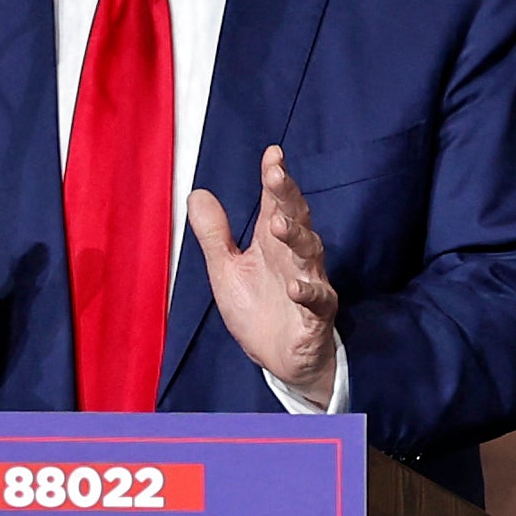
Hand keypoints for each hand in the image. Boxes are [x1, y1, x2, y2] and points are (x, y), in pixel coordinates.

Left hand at [190, 147, 339, 405]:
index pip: (277, 203)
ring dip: (297, 238)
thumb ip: (214, 234)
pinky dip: (308, 292)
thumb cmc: (259, 311)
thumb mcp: (226, 271)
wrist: (281, 361)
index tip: (272, 154)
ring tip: (280, 226)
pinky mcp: (316, 316)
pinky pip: (317, 300)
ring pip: (310, 254)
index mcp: (273, 243)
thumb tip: (198, 192)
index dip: (275, 178)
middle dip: (288, 197)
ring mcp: (311, 283)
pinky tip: (295, 286)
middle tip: (276, 176)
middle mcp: (295, 257)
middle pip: (297, 219)